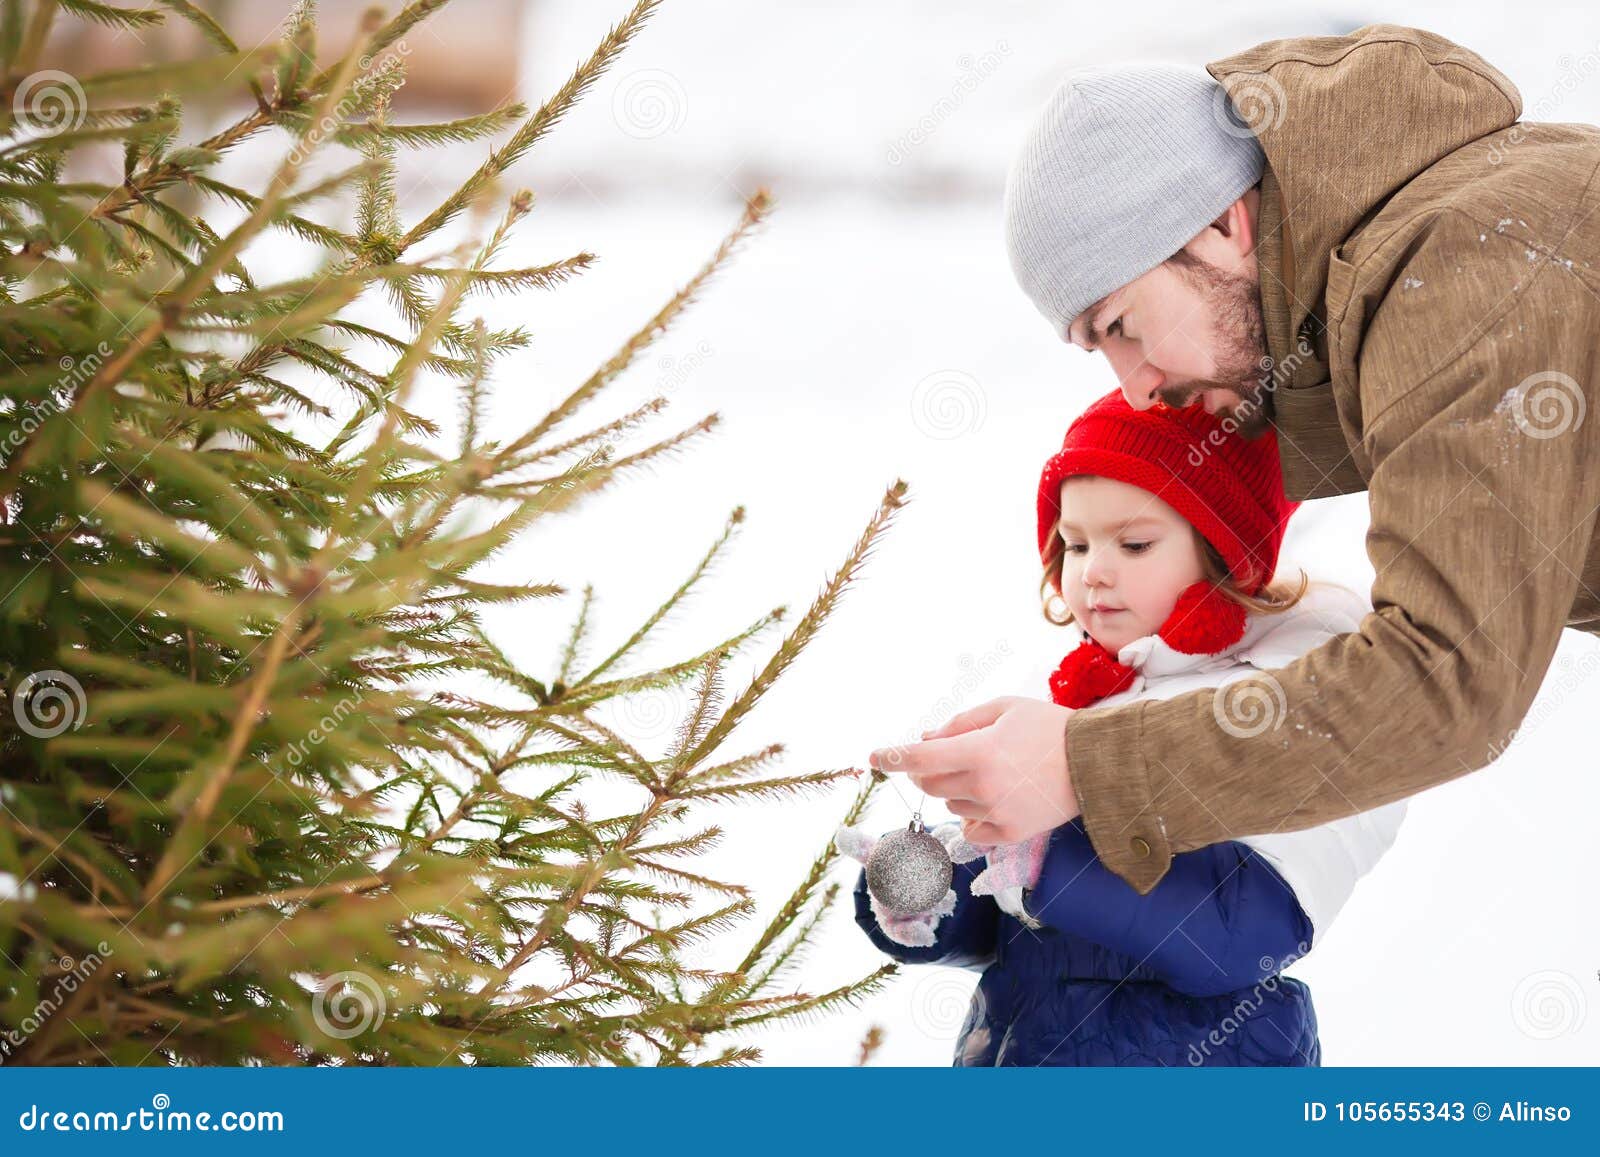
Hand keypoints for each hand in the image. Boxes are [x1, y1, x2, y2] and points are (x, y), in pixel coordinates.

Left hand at [869, 696, 1079, 844]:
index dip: (892, 757)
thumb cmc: (1049, 727)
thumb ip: (959, 724)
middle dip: (925, 771)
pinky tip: (994, 797)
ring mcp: (997, 814)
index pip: (920, 759)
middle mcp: (984, 786)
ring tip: (991, 772)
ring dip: (955, 789)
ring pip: (950, 804)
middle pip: (929, 786)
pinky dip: (973, 814)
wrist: (1097, 763)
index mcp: (980, 751)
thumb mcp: (1003, 709)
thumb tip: (924, 740)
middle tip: (943, 756)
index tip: (873, 757)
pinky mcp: (1011, 834)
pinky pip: (971, 829)